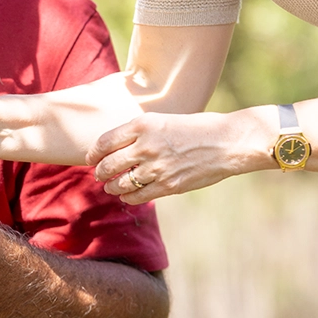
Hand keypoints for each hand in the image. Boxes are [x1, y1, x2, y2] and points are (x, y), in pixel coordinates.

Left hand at [87, 111, 253, 203]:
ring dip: (112, 187)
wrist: (226, 142)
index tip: (90, 158)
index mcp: (142, 125)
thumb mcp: (163, 120)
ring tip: (110, 187)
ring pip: (121, 183)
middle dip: (99, 172)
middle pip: (108, 164)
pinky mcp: (168, 186)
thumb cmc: (196, 128)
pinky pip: (138, 196)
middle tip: (98, 174)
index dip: (93, 153)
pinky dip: (128, 197)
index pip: (105, 141)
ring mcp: (156, 167)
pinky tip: (127, 196)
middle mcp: (145, 146)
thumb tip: (118, 148)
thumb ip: (140, 133)